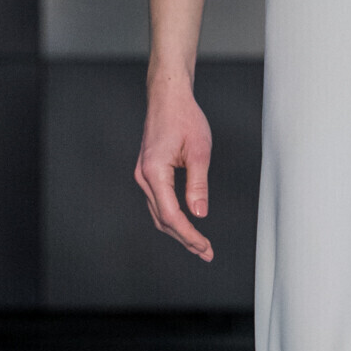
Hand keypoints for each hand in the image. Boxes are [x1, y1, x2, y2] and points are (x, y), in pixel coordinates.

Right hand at [135, 80, 214, 260]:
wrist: (167, 98)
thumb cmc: (184, 118)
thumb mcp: (199, 151)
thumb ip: (198, 184)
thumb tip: (199, 213)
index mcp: (154, 172)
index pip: (171, 215)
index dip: (189, 234)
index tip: (204, 246)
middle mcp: (144, 177)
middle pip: (163, 219)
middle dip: (185, 239)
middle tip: (206, 252)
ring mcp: (143, 175)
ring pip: (159, 213)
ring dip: (178, 231)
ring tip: (199, 245)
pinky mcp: (148, 173)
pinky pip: (158, 202)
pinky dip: (172, 217)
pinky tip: (186, 224)